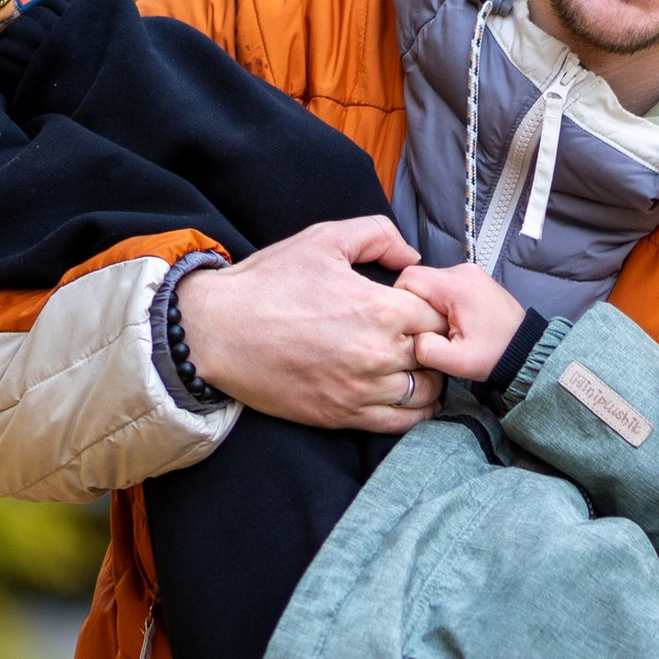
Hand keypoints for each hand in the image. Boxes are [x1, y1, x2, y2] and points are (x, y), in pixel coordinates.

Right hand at [173, 221, 442, 432]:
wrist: (219, 333)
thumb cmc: (268, 283)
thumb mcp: (323, 239)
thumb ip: (377, 235)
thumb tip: (412, 257)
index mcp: (380, 309)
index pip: (439, 315)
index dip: (436, 308)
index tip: (420, 306)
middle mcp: (378, 354)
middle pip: (439, 355)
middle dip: (437, 343)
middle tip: (422, 334)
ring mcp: (362, 390)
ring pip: (426, 391)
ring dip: (429, 377)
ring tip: (415, 363)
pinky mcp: (344, 416)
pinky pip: (402, 423)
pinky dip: (416, 410)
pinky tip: (409, 394)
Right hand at [410, 261, 528, 380]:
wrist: (525, 350)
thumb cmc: (497, 354)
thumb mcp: (458, 362)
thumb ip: (427, 350)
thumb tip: (411, 338)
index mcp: (456, 286)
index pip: (409, 278)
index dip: (400, 301)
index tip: (409, 323)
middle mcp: (463, 271)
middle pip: (419, 279)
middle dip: (415, 305)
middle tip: (429, 330)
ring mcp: (470, 273)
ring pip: (430, 282)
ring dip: (429, 305)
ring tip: (444, 328)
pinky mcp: (473, 279)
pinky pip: (444, 285)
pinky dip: (441, 303)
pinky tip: (452, 322)